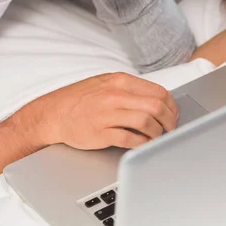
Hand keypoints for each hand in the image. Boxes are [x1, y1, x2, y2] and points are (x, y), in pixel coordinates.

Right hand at [38, 73, 177, 149]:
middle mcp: (114, 95)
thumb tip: (158, 99)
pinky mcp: (101, 133)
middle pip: (156, 106)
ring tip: (157, 137)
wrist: (52, 114)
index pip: (158, 91)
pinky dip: (142, 143)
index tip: (173, 115)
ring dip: (157, 133)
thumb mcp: (106, 84)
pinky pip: (130, 139)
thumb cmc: (80, 100)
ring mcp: (107, 114)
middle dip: (169, 121)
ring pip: (146, 122)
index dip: (171, 106)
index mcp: (120, 81)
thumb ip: (130, 89)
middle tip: (170, 129)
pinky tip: (143, 144)